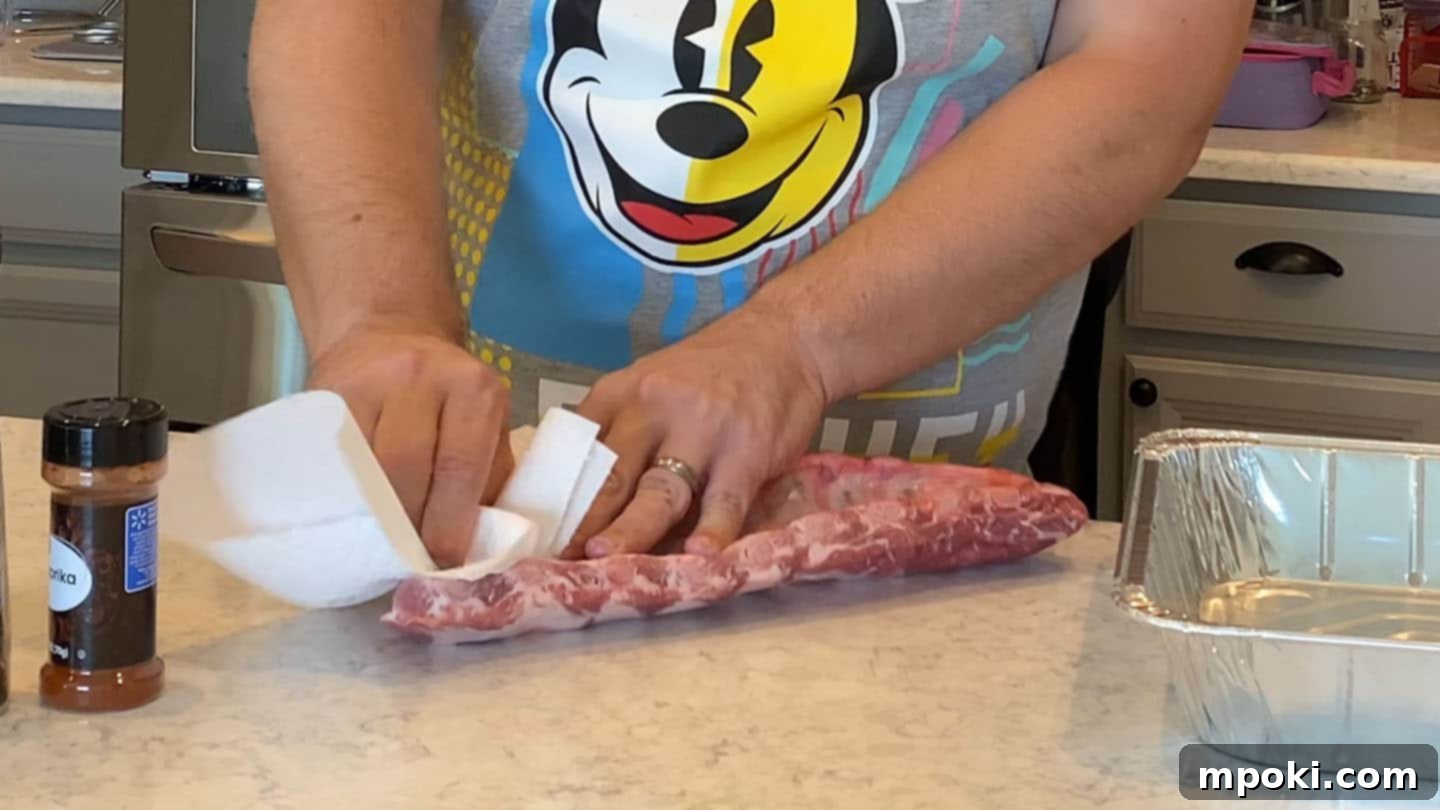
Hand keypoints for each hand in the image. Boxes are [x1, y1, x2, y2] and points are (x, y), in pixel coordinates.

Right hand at [307, 321, 513, 567]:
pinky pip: (331, 456)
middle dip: (407, 525)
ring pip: (363, 466)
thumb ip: (490, 476)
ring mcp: (366, 382)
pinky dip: (341, 492)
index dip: (449, 524)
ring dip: (371, 515)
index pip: (459, 468)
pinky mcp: (324, 393)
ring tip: (378, 545)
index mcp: (473, 389)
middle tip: (408, 560)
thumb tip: (485, 543)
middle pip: (405, 469)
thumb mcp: (484, 423)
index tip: (444, 563)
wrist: (387, 335)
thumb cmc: (446, 396)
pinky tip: (347, 515)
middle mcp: (420, 377)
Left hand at [570, 305, 828, 557]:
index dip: (552, 498)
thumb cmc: (712, 372)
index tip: (535, 538)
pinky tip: (698, 556)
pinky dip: (712, 530)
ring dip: (630, 529)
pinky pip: (724, 500)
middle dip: (581, 522)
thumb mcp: (652, 384)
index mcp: (619, 395)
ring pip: (659, 491)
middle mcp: (653, 410)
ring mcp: (702, 432)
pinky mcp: (746, 453)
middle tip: (554, 560)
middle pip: (610, 476)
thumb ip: (619, 430)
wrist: (785, 340)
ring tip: (605, 559)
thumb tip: (574, 496)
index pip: (575, 452)